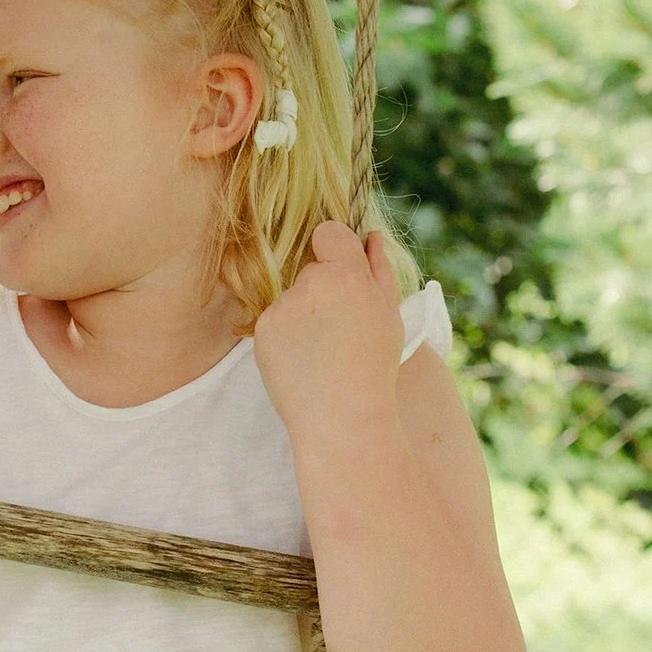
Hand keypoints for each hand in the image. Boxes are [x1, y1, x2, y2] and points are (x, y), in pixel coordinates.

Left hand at [253, 221, 402, 447]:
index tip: (343, 273)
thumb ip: (378, 269)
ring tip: (324, 352)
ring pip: (293, 298)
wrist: (342, 418)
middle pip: (312, 270)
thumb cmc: (374, 367)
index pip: (328, 232)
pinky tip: (305, 361)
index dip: (336, 250)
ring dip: (306, 315)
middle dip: (326, 290)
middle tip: (342, 330)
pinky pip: (276, 321)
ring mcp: (281, 308)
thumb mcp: (389, 315)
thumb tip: (368, 235)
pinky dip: (287, 335)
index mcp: (345, 276)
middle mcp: (309, 285)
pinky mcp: (261, 330)